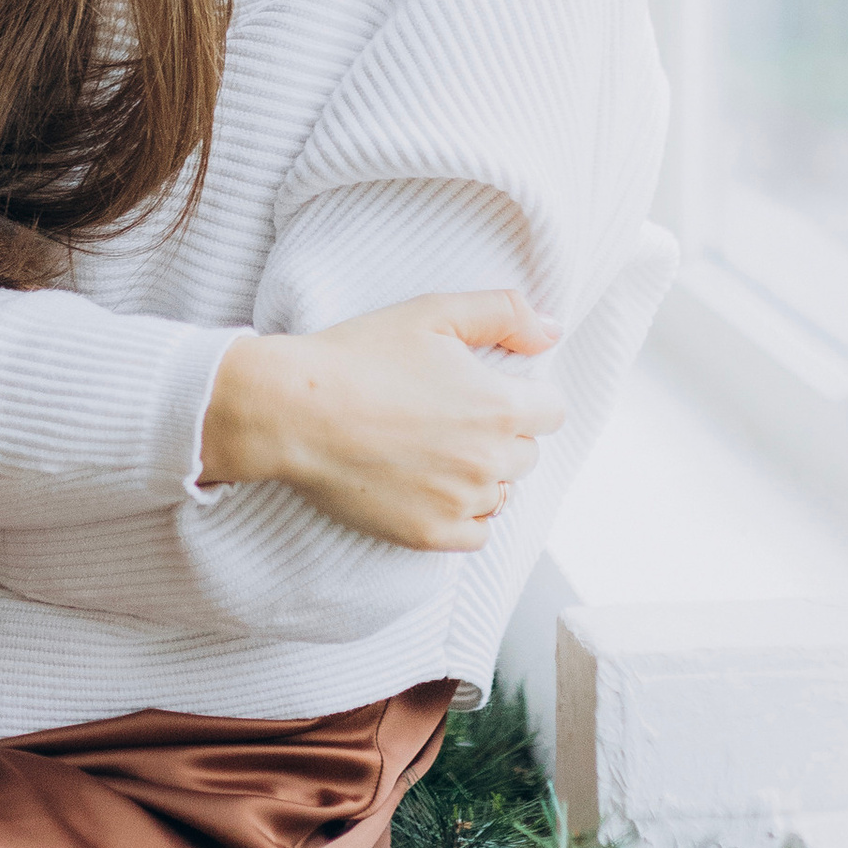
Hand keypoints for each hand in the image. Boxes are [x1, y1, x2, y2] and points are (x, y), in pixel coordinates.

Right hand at [200, 290, 564, 551]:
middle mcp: (490, 460)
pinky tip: (430, 488)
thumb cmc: (359, 356)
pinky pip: (476, 533)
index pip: (552, 411)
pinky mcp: (430, 534)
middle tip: (447, 418)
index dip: (523, 397)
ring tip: (433, 452)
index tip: (487, 392)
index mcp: (501, 405)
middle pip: (526, 453)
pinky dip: (462, 515)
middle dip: (500, 436)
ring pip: (501, 493)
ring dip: (481, 476)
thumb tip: (554, 332)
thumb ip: (505, 314)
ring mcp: (461, 502)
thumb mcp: (434, 312)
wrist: (293, 411)